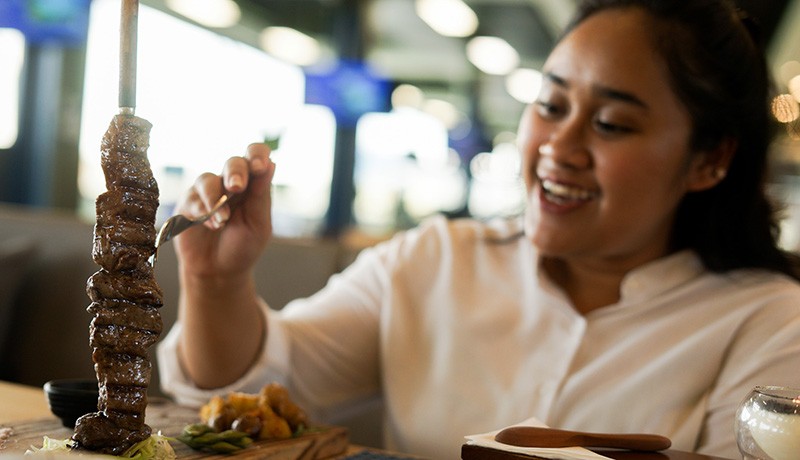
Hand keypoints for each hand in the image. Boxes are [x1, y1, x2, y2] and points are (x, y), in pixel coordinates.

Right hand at [174, 143, 275, 278]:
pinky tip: (212, 226)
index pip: (255, 156)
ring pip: (207, 179)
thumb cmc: (243, 246)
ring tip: (223, 221)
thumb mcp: (258, 224)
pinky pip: (192, 199)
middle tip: (237, 188)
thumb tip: (272, 162)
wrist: (219, 272)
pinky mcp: (188, 204)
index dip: (257, 155)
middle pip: (232, 163)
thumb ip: (262, 195)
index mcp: (252, 184)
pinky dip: (202, 212)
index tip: (260, 166)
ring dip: (216, 198)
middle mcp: (229, 183)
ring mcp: (207, 192)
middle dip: (235, 172)